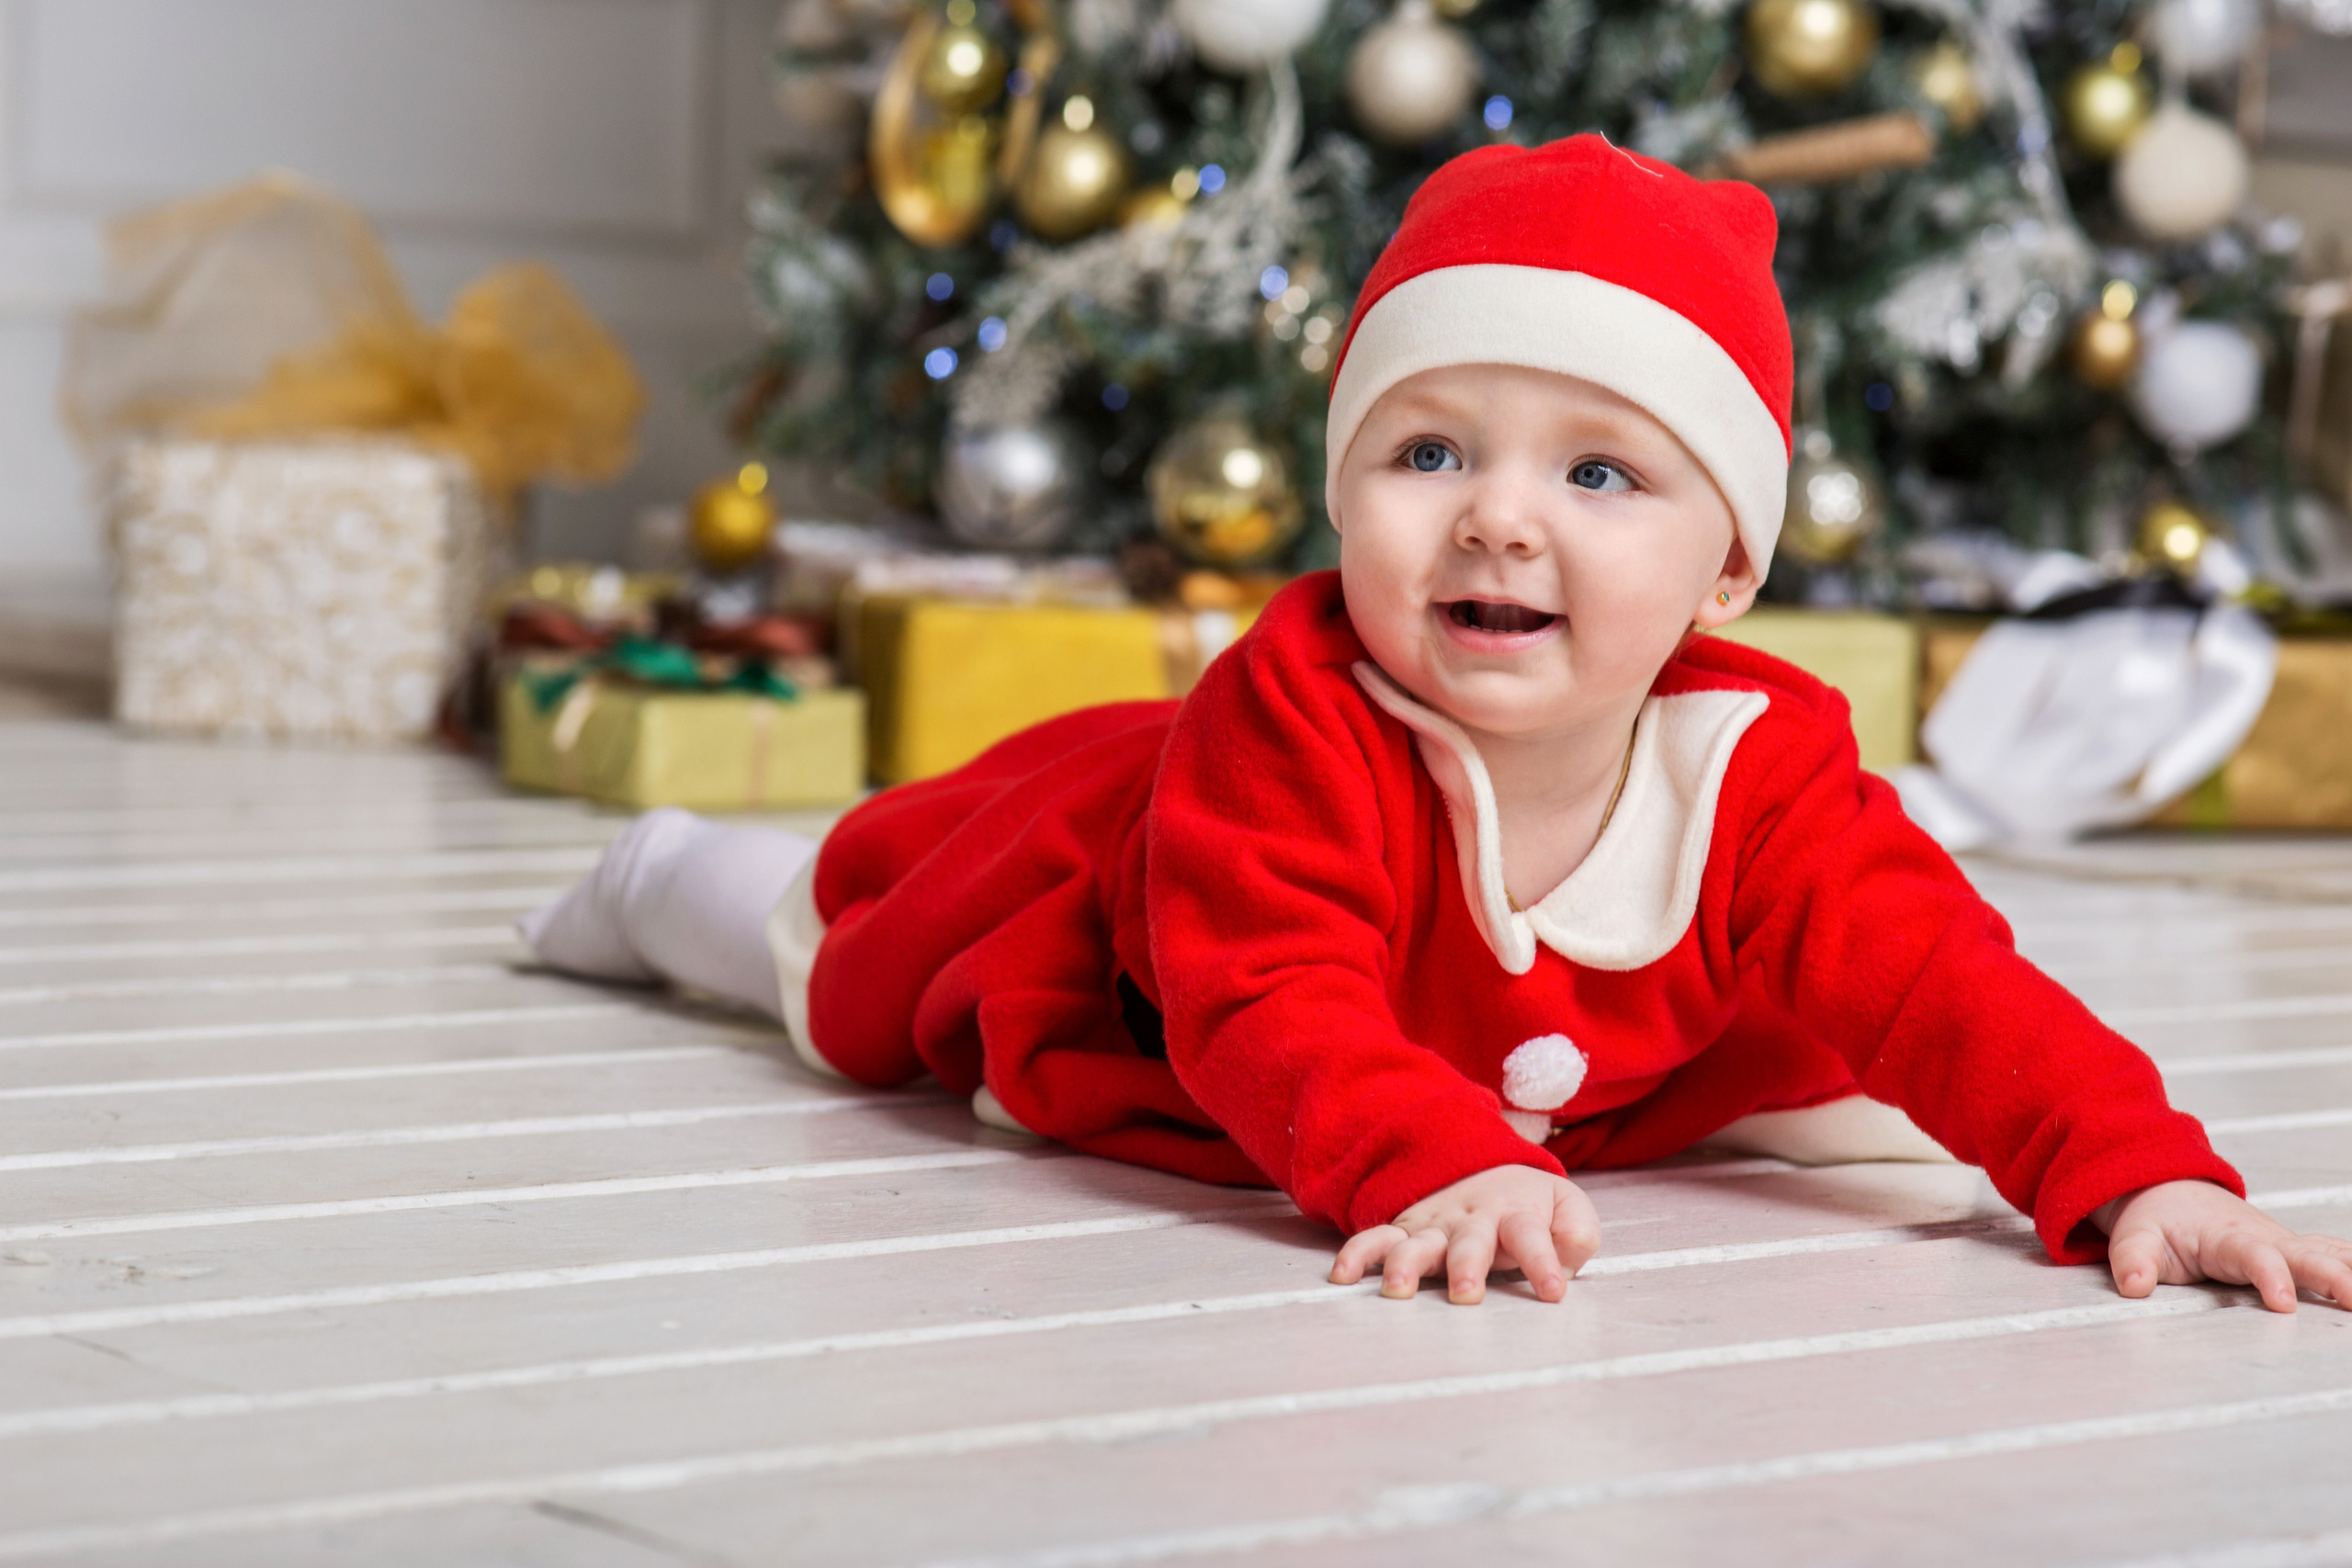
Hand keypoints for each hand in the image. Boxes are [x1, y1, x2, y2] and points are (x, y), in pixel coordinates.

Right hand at [1328, 1165, 1600, 1304]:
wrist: (1482, 1167)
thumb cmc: (1528, 1204)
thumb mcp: (1566, 1207)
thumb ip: (1578, 1232)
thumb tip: (1569, 1259)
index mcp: (1516, 1214)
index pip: (1532, 1235)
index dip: (1543, 1261)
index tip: (1554, 1291)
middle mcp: (1472, 1220)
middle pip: (1469, 1241)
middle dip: (1466, 1266)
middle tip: (1466, 1293)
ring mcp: (1434, 1225)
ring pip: (1417, 1243)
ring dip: (1406, 1264)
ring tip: (1398, 1290)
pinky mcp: (1405, 1231)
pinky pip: (1375, 1240)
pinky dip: (1357, 1255)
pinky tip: (1343, 1277)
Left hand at [2097, 1180, 2351, 1311]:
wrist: (2172, 1191)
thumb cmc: (2157, 1220)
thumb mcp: (2135, 1237)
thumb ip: (2133, 1259)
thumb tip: (2133, 1285)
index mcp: (2226, 1237)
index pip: (2254, 1256)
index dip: (2270, 1276)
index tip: (2284, 1302)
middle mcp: (2265, 1238)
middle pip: (2307, 1255)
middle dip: (2333, 1277)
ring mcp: (2285, 1243)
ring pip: (2330, 1253)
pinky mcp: (2295, 1250)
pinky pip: (2335, 1255)